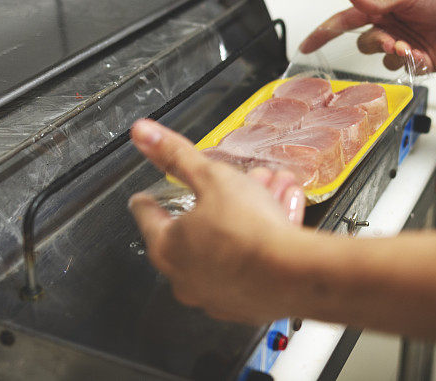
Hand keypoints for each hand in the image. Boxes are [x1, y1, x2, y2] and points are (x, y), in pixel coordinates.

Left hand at [128, 119, 304, 322]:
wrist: (292, 274)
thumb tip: (143, 133)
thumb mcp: (212, 177)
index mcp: (167, 247)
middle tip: (237, 180)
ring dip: (249, 212)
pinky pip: (251, 262)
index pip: (147, 215)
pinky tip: (285, 213)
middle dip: (219, 198)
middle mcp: (185, 276)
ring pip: (229, 242)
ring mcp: (216, 293)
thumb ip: (177, 155)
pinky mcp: (246, 302)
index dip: (150, 199)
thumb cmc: (248, 229)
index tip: (149, 196)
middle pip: (197, 227)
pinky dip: (264, 237)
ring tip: (273, 187)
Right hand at [299, 0, 435, 72]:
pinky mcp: (419, 61)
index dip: (323, 33)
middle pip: (365, 44)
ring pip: (383, 61)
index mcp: (381, 9)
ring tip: (412, 48)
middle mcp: (389, 27)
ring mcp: (403, 46)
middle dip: (377, 44)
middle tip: (393, 41)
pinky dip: (412, 65)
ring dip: (395, 56)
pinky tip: (425, 54)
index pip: (344, 22)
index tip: (305, 46)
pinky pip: (404, 71)